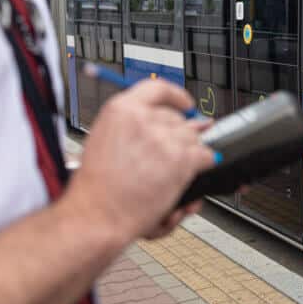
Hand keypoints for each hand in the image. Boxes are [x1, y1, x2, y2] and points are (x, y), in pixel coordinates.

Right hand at [66, 80, 216, 243]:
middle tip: (174, 150)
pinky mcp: (182, 159)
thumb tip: (167, 123)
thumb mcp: (104, 141)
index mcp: (121, 110)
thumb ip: (135, 127)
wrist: (96, 215)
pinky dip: (205, 162)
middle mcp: (144, 119)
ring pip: (193, 136)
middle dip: (180, 134)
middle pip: (178, 118)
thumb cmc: (96, 187)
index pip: (158, 88)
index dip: (176, 96)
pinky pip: (206, 154)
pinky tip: (196, 170)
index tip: (186, 104)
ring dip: (190, 151)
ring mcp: (165, 138)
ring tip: (175, 167)